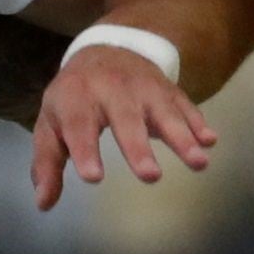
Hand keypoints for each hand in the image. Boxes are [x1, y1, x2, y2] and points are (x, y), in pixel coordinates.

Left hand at [28, 41, 212, 209]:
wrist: (106, 49)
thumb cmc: (74, 98)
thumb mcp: (51, 124)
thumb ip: (47, 163)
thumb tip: (44, 204)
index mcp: (76, 96)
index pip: (79, 124)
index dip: (85, 149)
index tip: (93, 177)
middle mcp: (112, 88)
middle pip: (126, 118)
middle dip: (138, 147)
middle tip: (150, 177)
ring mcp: (144, 87)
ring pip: (164, 111)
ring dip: (182, 137)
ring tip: (198, 162)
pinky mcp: (168, 89)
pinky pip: (185, 105)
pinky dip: (198, 122)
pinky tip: (210, 141)